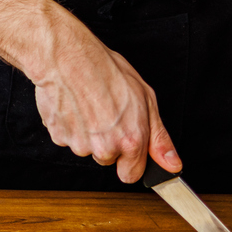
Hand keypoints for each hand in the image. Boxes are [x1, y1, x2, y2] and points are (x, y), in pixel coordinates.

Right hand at [29, 22, 181, 184]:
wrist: (67, 56)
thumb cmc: (105, 70)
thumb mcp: (145, 98)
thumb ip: (159, 137)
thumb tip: (172, 164)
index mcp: (131, 140)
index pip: (131, 175)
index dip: (129, 159)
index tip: (126, 144)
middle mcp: (105, 147)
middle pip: (107, 159)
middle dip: (107, 142)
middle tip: (106, 112)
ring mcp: (79, 144)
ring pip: (86, 148)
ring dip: (87, 133)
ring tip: (88, 104)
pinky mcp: (59, 136)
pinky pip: (67, 138)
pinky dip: (70, 125)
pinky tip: (74, 105)